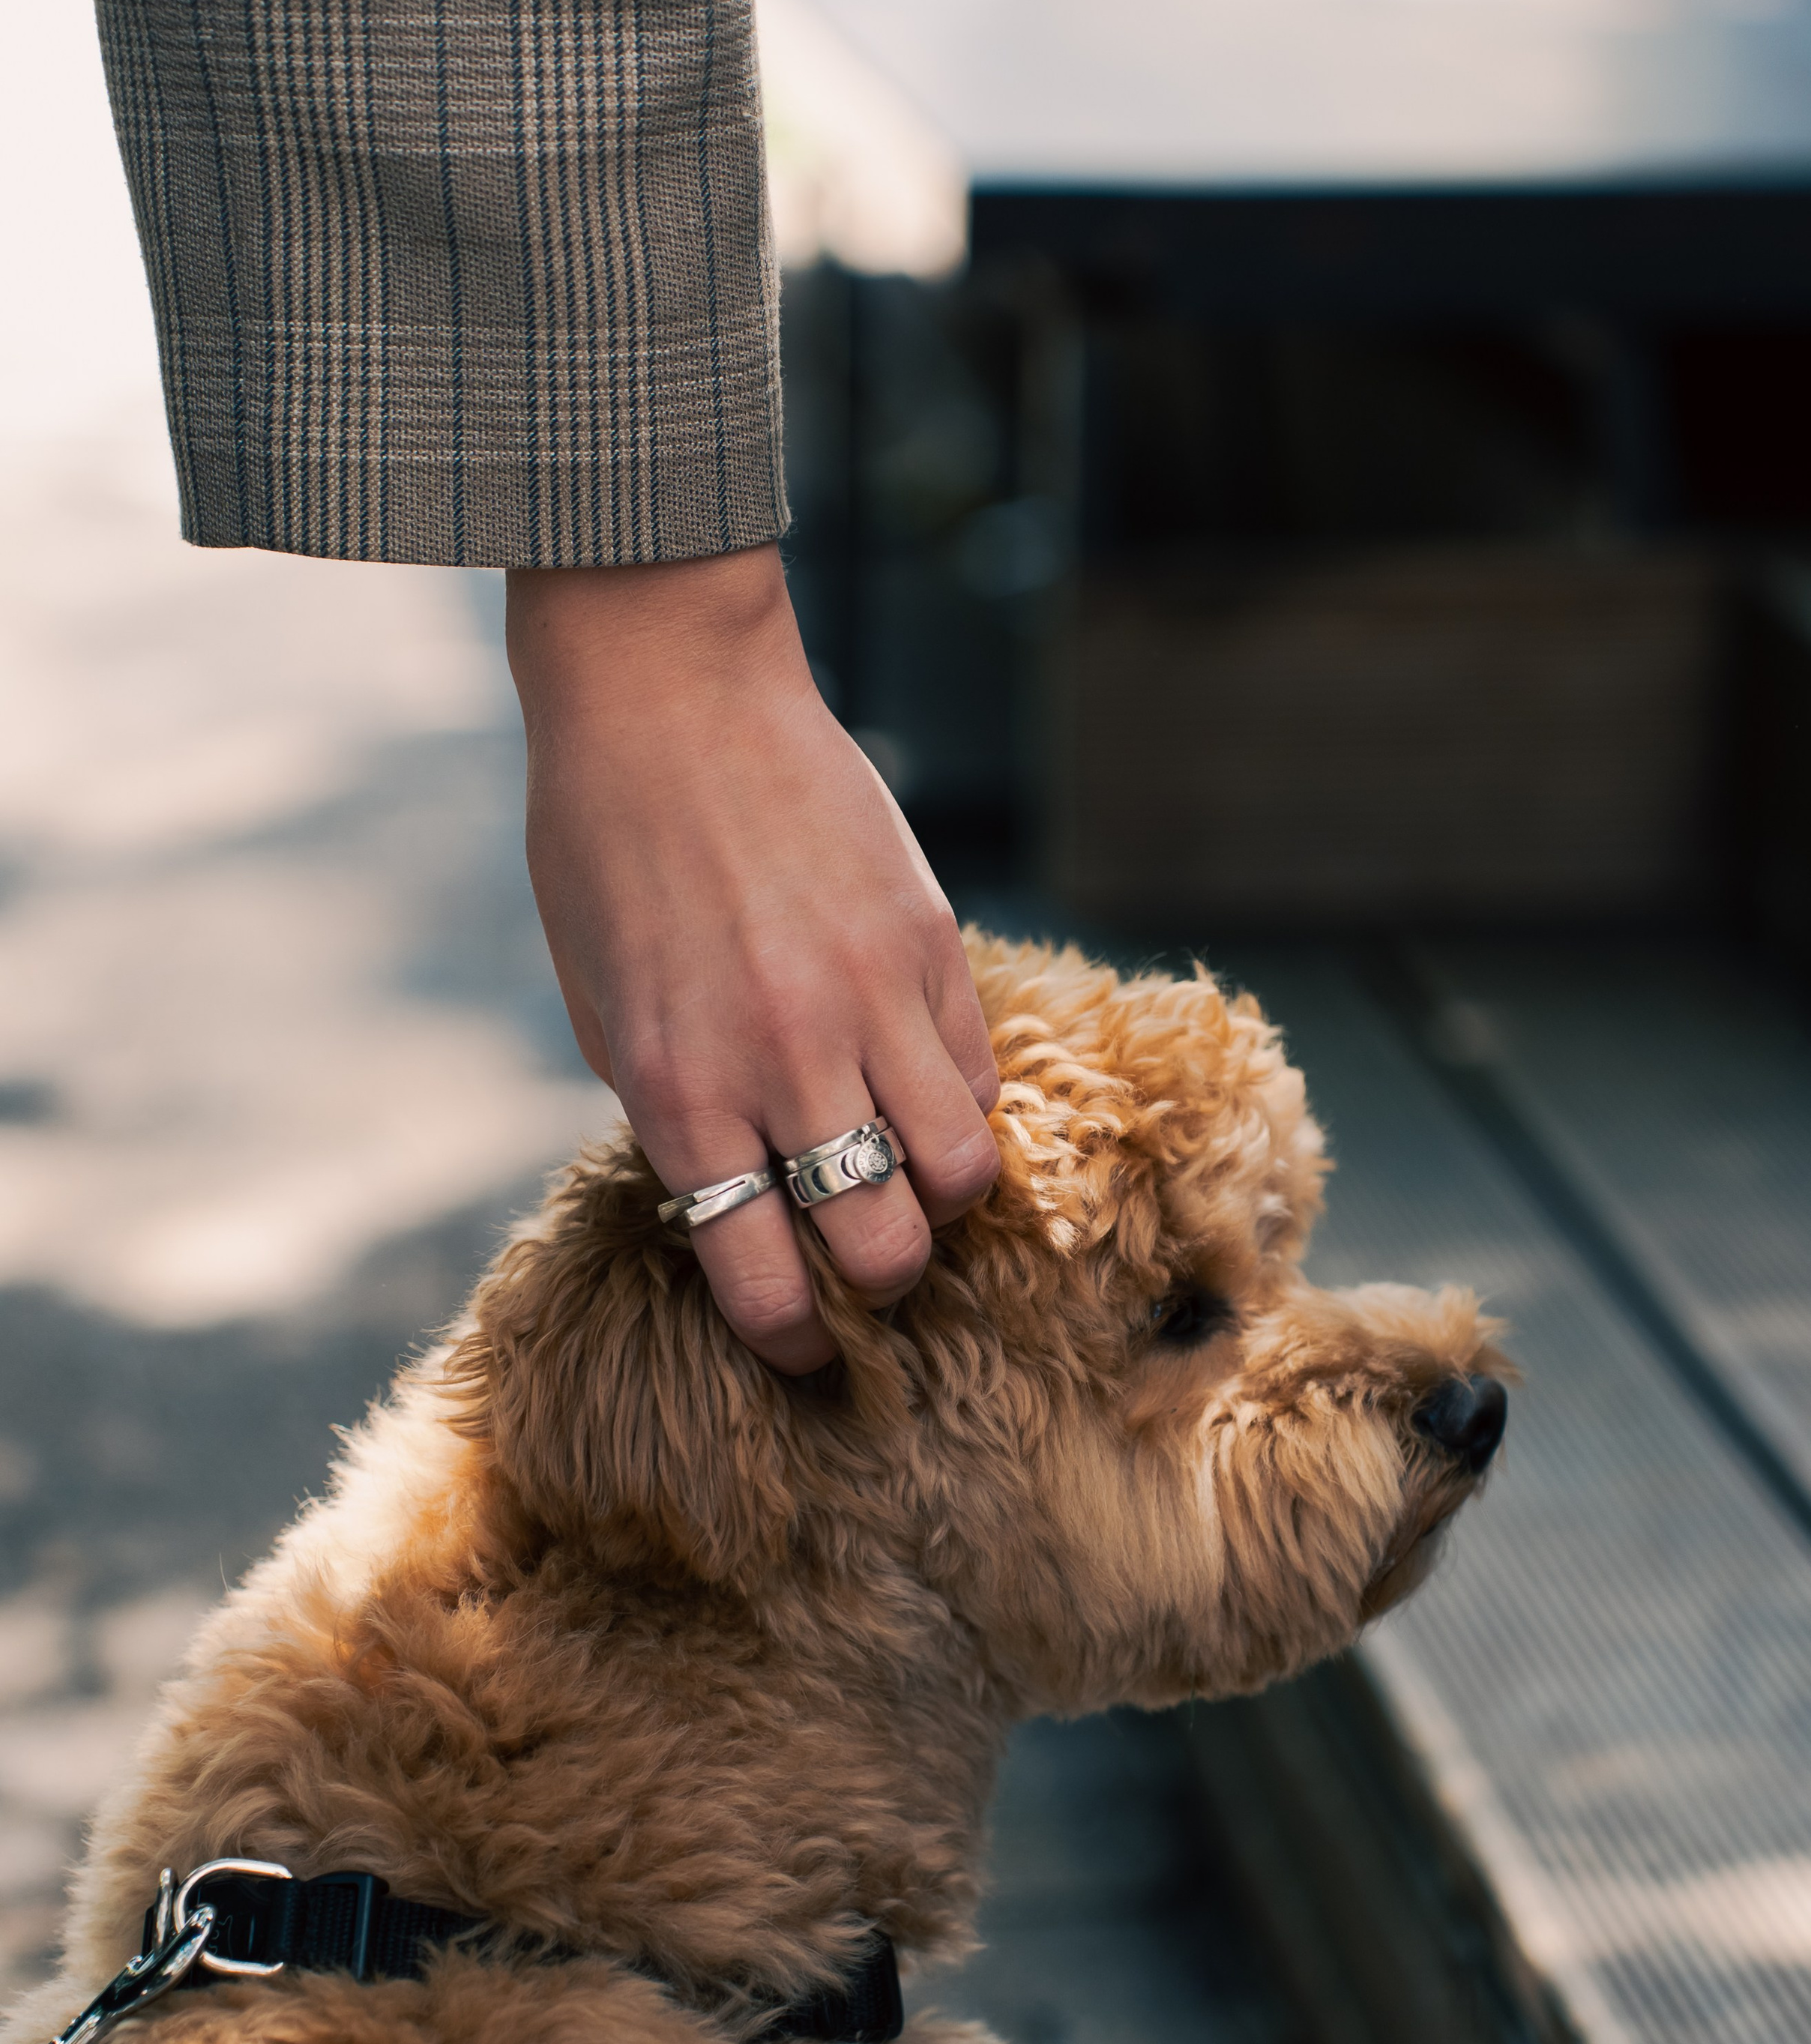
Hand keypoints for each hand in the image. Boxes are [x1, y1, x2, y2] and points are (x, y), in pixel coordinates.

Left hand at [506, 546, 999, 1373]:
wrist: (668, 694)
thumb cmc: (607, 852)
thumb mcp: (602, 1006)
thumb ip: (674, 1113)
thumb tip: (740, 1201)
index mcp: (680, 1091)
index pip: (763, 1280)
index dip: (792, 1340)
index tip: (804, 1350)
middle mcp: (783, 1061)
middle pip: (885, 1248)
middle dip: (879, 1282)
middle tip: (865, 1265)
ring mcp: (869, 1000)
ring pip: (960, 1173)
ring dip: (938, 1200)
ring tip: (907, 1173)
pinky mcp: (929, 942)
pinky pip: (976, 1073)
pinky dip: (956, 1102)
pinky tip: (915, 1077)